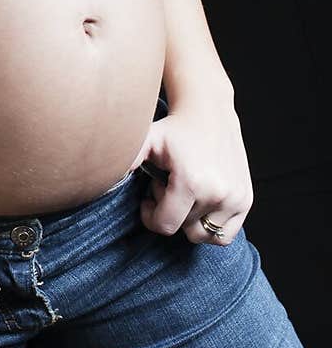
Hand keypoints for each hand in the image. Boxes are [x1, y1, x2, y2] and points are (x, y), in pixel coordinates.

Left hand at [127, 86, 253, 244]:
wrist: (208, 112)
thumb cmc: (172, 129)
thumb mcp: (145, 140)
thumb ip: (125, 159)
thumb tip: (101, 179)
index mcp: (192, 181)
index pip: (165, 225)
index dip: (151, 215)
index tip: (149, 196)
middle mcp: (218, 192)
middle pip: (183, 230)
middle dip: (171, 212)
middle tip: (169, 186)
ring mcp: (235, 197)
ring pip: (203, 235)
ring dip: (190, 219)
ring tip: (184, 192)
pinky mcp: (245, 199)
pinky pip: (224, 235)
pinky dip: (210, 225)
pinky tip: (200, 201)